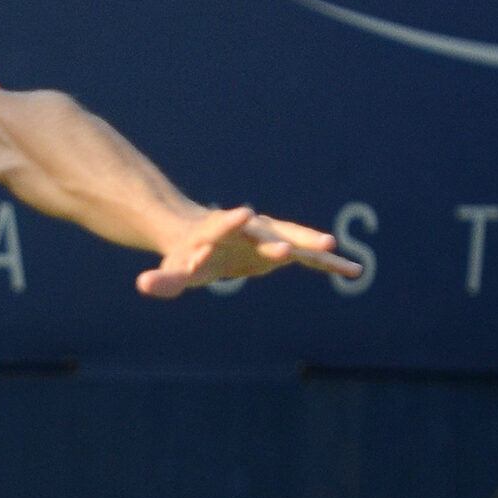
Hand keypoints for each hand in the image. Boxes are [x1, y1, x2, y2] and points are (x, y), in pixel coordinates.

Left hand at [136, 205, 363, 298]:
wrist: (206, 238)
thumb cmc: (188, 255)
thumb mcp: (176, 270)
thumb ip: (164, 279)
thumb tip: (143, 285)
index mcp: (220, 229)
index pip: (224, 223)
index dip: (231, 220)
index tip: (243, 212)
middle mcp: (249, 230)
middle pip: (265, 230)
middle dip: (277, 236)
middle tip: (288, 246)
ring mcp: (270, 238)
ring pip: (293, 240)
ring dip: (309, 244)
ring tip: (330, 248)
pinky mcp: (284, 251)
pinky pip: (309, 259)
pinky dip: (329, 264)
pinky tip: (354, 270)